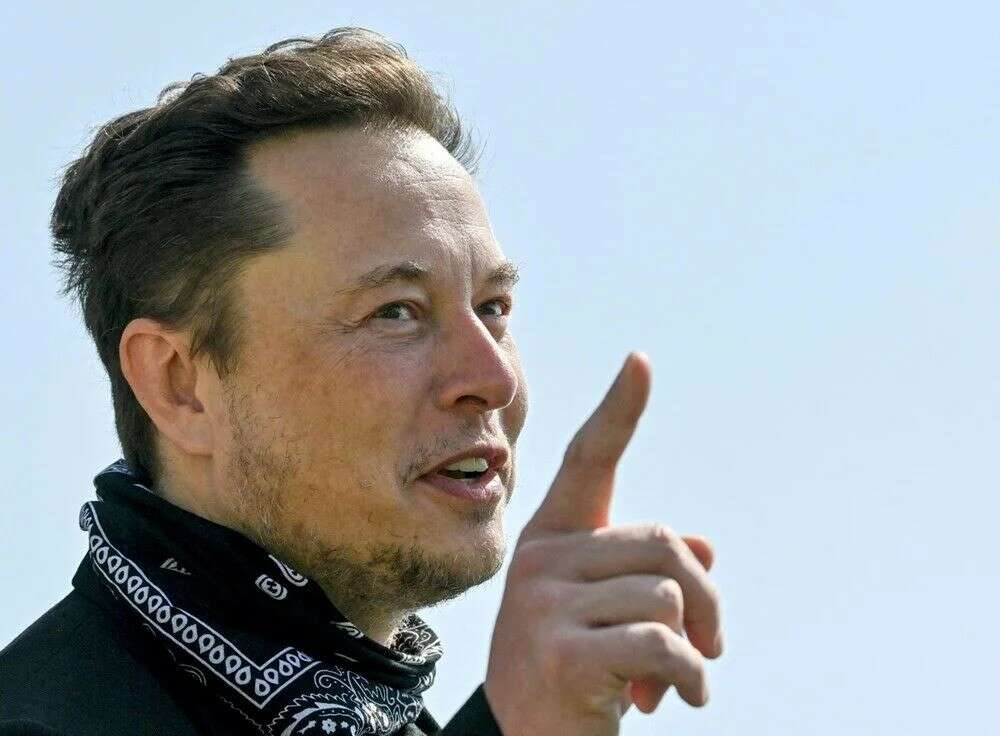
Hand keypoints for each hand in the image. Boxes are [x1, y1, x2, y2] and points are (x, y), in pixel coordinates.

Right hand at [483, 352, 723, 734]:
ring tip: (678, 682)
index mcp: (552, 538)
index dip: (618, 411)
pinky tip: (675, 700)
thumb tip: (706, 547)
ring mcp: (543, 603)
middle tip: (711, 645)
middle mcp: (540, 559)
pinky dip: (689, 677)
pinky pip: (661, 644)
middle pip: (663, 543)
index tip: (641, 361)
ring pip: (667, 594)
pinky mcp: (559, 651)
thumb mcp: (613, 615)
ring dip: (696, 648)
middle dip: (705, 598)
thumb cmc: (578, 670)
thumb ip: (653, 573)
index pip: (587, 462)